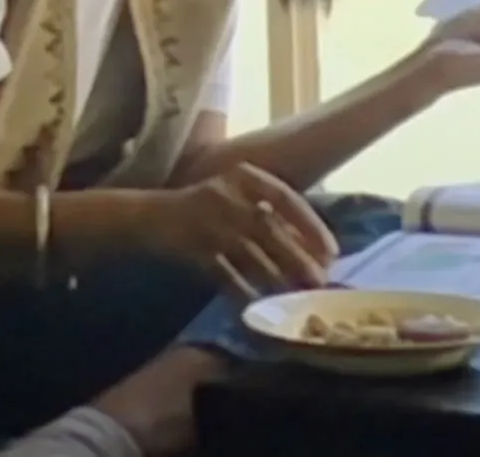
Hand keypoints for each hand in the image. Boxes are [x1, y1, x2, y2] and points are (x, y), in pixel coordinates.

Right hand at [138, 163, 337, 299]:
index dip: (312, 226)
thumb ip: (268, 214)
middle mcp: (226, 193)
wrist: (147, 216)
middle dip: (298, 257)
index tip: (331, 252)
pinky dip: (241, 290)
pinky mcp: (190, 247)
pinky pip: (223, 274)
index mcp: (243, 176)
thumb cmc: (203, 208)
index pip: (286, 197)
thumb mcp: (236, 198)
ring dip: (276, 277)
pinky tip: (257, 304)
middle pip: (270, 228)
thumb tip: (312, 248)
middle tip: (320, 281)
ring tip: (295, 296)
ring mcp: (206, 220)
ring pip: (250, 253)